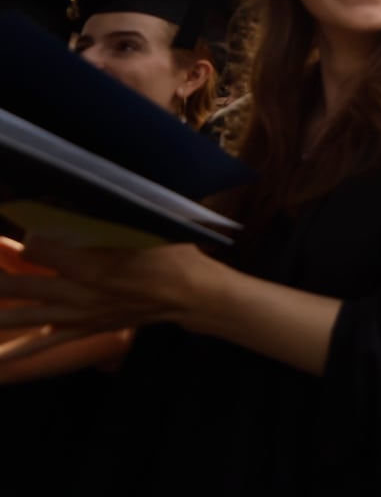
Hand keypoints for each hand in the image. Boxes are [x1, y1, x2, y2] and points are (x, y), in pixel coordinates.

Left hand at [0, 238, 209, 339]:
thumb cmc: (168, 253)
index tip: (18, 222)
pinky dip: (16, 351)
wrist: (188, 293)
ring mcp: (77, 315)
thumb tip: (66, 204)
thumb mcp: (141, 227)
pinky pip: (44, 341)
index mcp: (91, 264)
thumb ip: (101, 219)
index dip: (21, 237)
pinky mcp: (82, 328)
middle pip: (18, 285)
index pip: (37, 249)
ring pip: (22, 314)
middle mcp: (78, 293)